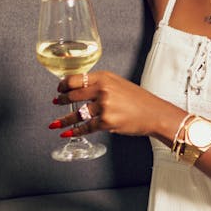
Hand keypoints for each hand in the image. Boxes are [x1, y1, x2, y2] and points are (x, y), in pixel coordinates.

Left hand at [49, 70, 168, 138]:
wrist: (154, 113)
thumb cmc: (138, 100)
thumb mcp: (119, 84)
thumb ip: (101, 85)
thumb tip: (81, 89)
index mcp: (104, 77)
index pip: (76, 78)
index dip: (64, 84)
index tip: (59, 88)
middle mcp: (103, 90)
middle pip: (73, 95)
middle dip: (61, 100)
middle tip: (56, 102)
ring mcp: (104, 106)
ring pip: (77, 114)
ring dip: (64, 120)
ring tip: (56, 123)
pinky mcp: (106, 121)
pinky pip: (86, 127)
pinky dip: (75, 131)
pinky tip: (67, 133)